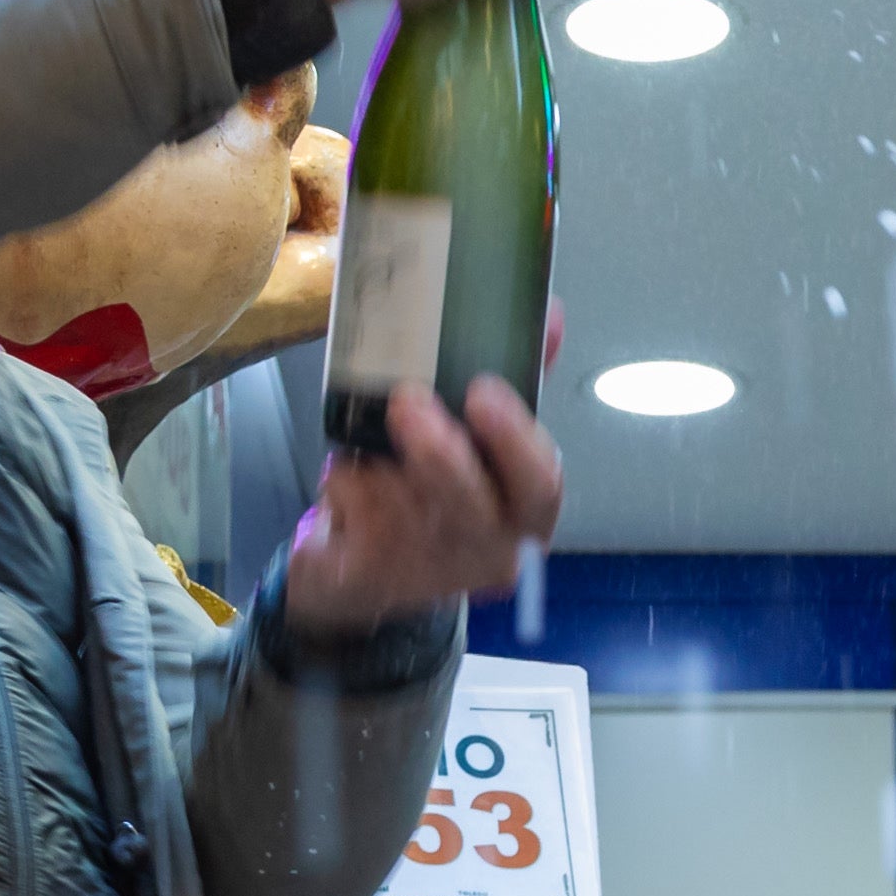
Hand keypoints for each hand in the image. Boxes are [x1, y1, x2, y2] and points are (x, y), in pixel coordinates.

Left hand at [292, 376, 565, 631]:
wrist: (364, 578)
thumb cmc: (435, 500)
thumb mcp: (483, 449)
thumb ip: (519, 385)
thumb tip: (552, 317)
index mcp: (525, 514)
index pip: (539, 484)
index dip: (514, 438)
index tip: (482, 392)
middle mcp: (486, 549)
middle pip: (469, 502)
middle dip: (439, 451)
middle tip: (408, 401)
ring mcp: (428, 567)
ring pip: (400, 493)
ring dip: (377, 453)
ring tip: (373, 443)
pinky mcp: (371, 573)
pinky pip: (353, 500)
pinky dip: (344, 473)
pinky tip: (351, 478)